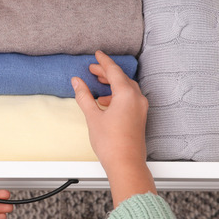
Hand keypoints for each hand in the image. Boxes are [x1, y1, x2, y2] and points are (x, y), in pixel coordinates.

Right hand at [72, 51, 156, 204]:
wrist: (126, 164)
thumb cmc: (111, 143)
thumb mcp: (92, 116)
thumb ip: (84, 96)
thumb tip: (77, 82)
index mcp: (126, 94)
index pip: (114, 71)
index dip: (103, 61)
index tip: (97, 54)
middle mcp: (137, 98)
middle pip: (121, 78)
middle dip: (106, 72)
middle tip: (93, 69)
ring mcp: (141, 108)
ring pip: (126, 88)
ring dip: (112, 84)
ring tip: (97, 85)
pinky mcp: (140, 117)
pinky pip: (129, 99)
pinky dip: (117, 95)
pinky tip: (105, 103)